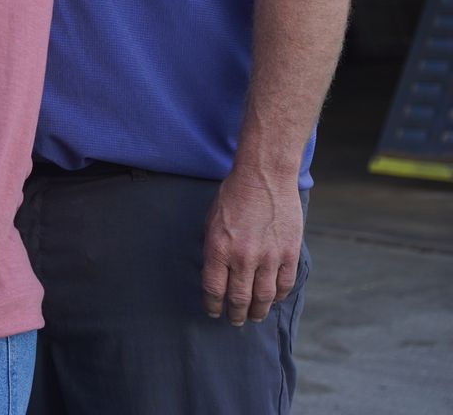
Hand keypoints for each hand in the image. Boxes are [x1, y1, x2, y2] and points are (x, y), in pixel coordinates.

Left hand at [201, 169, 303, 325]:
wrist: (264, 177)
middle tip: (235, 321)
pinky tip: (272, 299)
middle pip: (239, 298)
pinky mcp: (288, 253)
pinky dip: (278, 296)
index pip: (214, 289)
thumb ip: (213, 248)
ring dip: (258, 311)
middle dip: (236, 314)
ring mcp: (268, 257)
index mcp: (218, 248)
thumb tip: (215, 272)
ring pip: (263, 296)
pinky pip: (284, 284)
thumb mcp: (210, 221)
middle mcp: (243, 257)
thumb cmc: (233, 196)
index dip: (213, 305)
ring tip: (254, 317)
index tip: (213, 312)